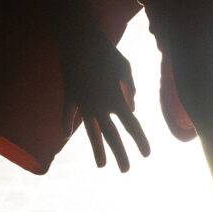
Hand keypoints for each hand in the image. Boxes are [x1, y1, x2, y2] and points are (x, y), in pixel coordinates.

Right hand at [58, 37, 151, 172]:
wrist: (79, 41)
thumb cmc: (107, 52)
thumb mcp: (125, 68)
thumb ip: (131, 88)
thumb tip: (132, 107)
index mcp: (116, 98)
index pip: (132, 125)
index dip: (140, 141)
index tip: (146, 154)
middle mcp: (100, 106)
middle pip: (112, 135)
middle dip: (120, 154)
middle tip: (126, 170)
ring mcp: (83, 103)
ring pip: (91, 132)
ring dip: (97, 149)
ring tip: (101, 165)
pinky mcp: (70, 96)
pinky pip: (69, 114)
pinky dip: (67, 123)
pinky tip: (66, 135)